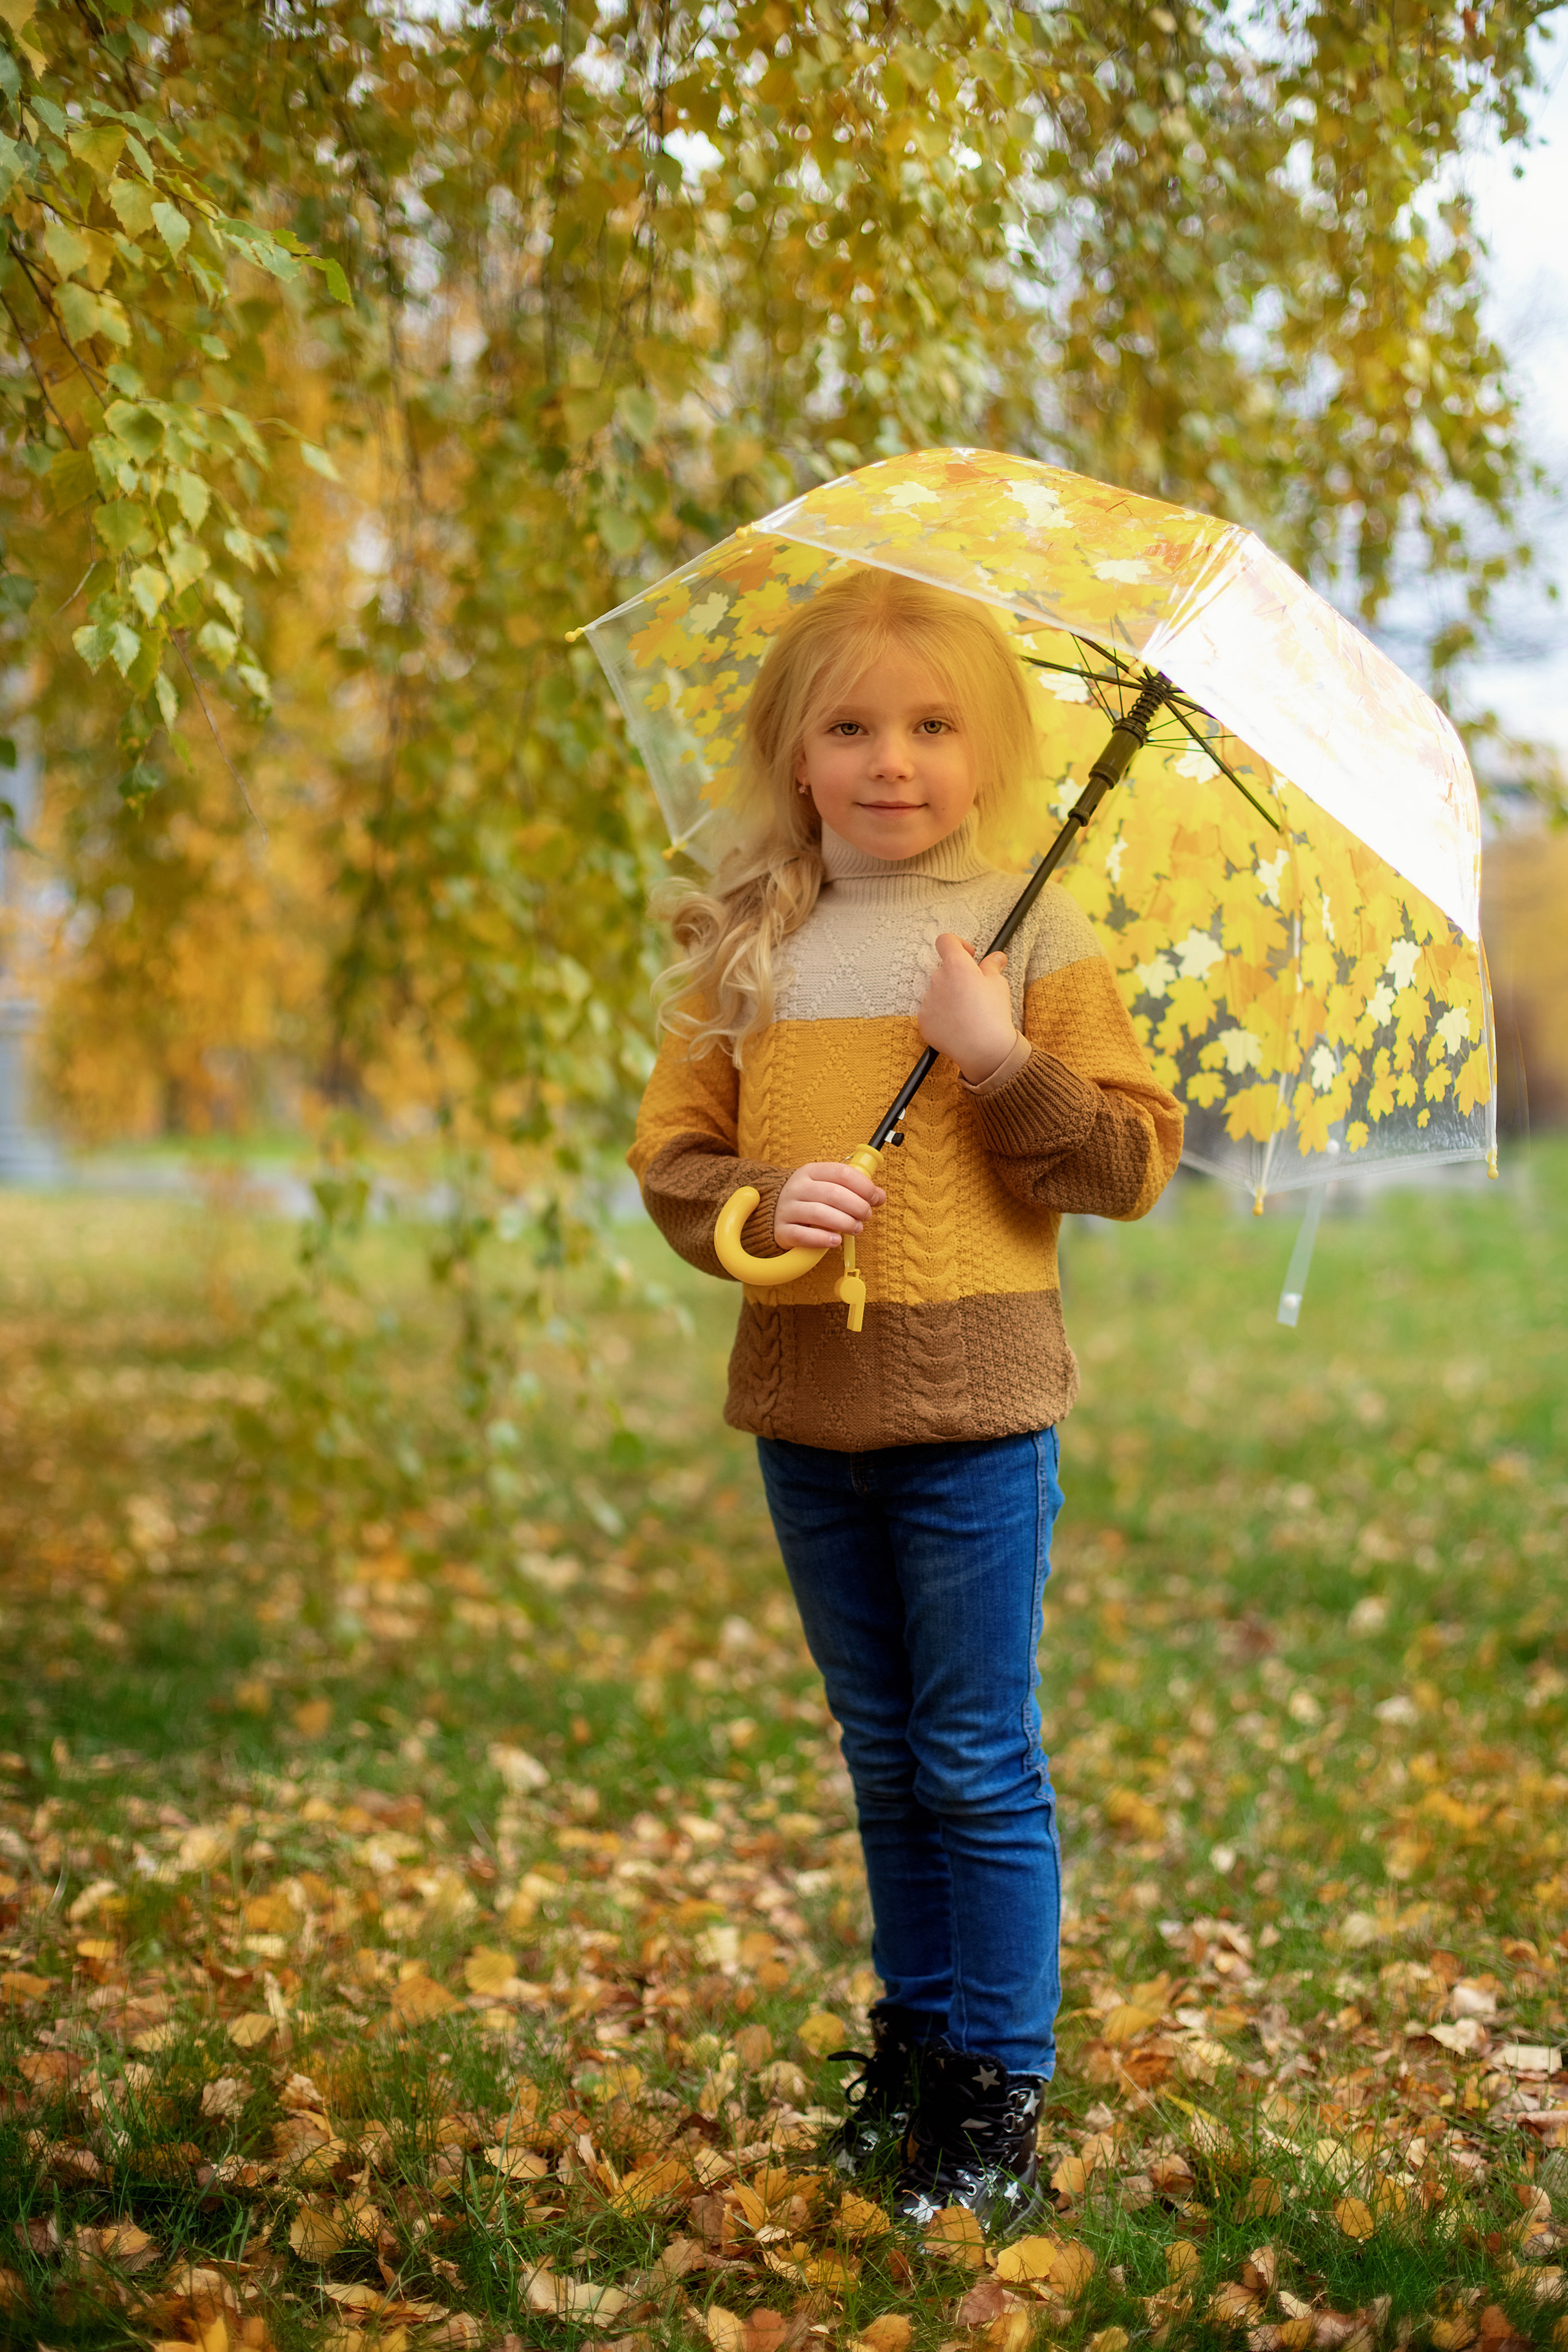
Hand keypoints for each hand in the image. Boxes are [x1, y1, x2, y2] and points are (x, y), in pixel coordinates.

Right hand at [774, 1160, 886, 1250]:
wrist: (773, 1211)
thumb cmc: (809, 1199)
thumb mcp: (829, 1186)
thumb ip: (854, 1189)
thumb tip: (880, 1196)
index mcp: (811, 1172)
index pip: (841, 1173)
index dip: (863, 1186)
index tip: (875, 1198)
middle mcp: (797, 1187)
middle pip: (833, 1194)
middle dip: (857, 1207)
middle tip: (866, 1216)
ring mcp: (787, 1208)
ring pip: (819, 1214)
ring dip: (844, 1223)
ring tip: (856, 1229)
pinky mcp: (782, 1230)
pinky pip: (802, 1235)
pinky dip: (822, 1239)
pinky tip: (836, 1241)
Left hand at [917, 931, 1017, 1081]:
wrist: (983, 1049)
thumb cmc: (993, 1014)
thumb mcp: (998, 985)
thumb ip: (992, 966)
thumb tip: (996, 957)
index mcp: (956, 966)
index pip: (946, 941)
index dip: (957, 944)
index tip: (968, 955)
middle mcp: (937, 979)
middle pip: (945, 970)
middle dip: (958, 977)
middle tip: (975, 993)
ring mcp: (928, 1000)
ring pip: (938, 991)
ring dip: (949, 996)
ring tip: (967, 1014)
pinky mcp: (923, 1019)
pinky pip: (931, 1010)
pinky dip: (942, 1014)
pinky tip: (957, 1025)